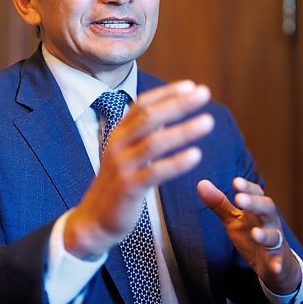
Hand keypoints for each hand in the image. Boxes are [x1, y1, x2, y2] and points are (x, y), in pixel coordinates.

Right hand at [65, 80, 213, 258]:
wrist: (94, 218)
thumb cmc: (118, 180)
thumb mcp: (127, 151)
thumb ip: (145, 132)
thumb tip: (169, 109)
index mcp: (119, 133)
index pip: (142, 105)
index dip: (166, 93)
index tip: (191, 85)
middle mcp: (118, 144)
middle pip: (149, 117)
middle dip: (178, 104)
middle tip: (204, 93)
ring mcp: (122, 165)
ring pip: (154, 142)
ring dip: (183, 130)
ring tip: (208, 121)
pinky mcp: (128, 187)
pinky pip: (155, 172)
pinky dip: (177, 163)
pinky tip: (196, 155)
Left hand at [197, 177, 301, 294]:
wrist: (275, 264)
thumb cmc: (251, 235)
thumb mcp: (232, 218)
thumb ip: (218, 203)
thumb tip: (201, 183)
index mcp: (256, 209)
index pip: (255, 193)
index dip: (247, 187)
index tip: (235, 181)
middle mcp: (268, 222)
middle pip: (267, 208)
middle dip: (254, 203)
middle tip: (239, 198)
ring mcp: (275, 241)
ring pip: (273, 235)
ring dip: (265, 234)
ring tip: (255, 233)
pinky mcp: (277, 261)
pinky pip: (279, 262)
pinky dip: (277, 264)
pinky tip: (274, 267)